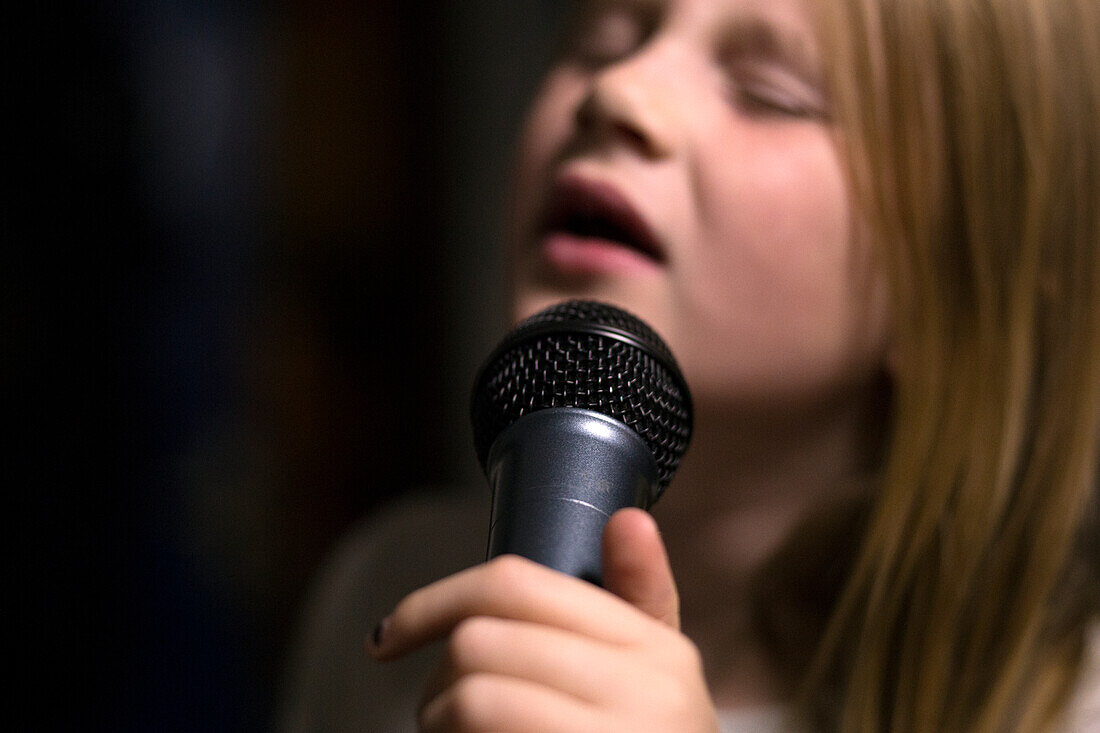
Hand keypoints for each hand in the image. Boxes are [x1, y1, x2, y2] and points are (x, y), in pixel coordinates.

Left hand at [366, 508, 719, 731]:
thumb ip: (642, 600)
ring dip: (439, 725)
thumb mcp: (665, 680)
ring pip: (470, 698)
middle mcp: (645, 691)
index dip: (432, 601)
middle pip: (479, 641)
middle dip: (436, 680)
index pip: (515, 585)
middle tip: (439, 715)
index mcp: (655, 648)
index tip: (388, 636)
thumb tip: (627, 518)